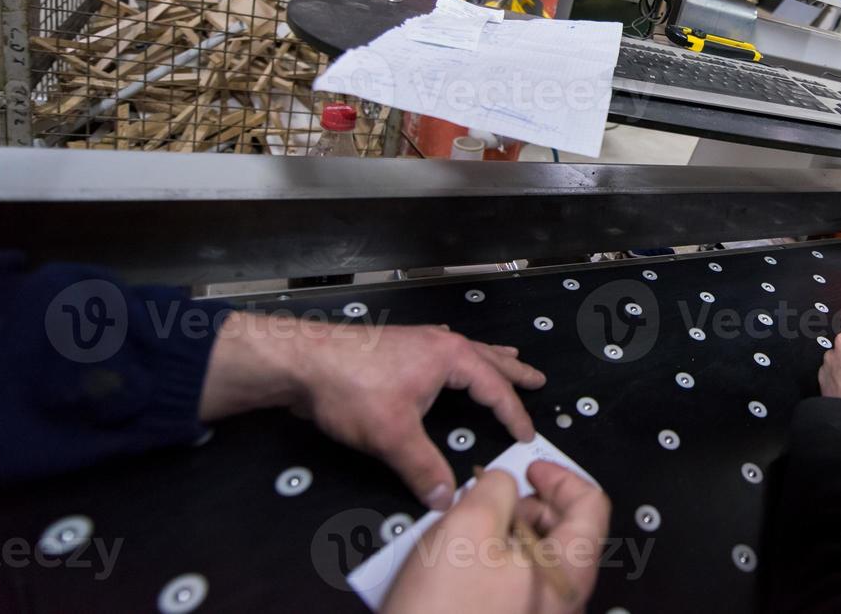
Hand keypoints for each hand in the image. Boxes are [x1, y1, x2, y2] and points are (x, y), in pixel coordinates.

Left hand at [199, 313, 545, 506]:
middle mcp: (439, 343)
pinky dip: (457, 352)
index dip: (513, 414)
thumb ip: (422, 467)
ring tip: (508, 359)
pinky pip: (441, 346)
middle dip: (513, 372)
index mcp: (450, 357)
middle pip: (487, 358)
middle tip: (538, 378)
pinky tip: (447, 350)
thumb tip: (446, 499)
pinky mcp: (396, 346)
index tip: (527, 436)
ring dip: (489, 358)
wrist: (302, 360)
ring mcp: (417, 341)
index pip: (494, 389)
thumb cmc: (352, 389)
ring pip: (465, 349)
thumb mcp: (392, 435)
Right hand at [382, 461, 609, 613]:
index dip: (561, 477)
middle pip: (564, 532)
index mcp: (568, 572)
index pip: (591, 505)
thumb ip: (495, 490)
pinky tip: (458, 567)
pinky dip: (493, 564)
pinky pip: (514, 586)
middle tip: (493, 499)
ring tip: (466, 534)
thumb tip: (502, 482)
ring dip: (505, 534)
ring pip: (534, 560)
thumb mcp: (467, 529)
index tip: (533, 470)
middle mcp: (562, 600)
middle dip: (528, 506)